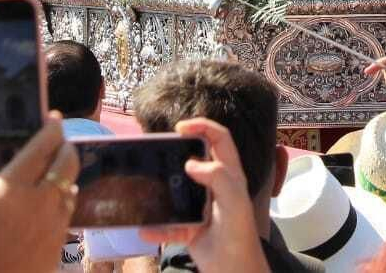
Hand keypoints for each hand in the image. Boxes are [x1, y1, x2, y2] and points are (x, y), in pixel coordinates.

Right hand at [139, 118, 270, 272]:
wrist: (235, 271)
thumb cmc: (239, 236)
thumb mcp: (234, 202)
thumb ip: (218, 177)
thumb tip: (191, 162)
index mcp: (230, 175)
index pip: (220, 139)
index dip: (203, 126)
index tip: (180, 127)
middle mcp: (215, 187)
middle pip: (196, 158)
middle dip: (178, 151)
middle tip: (158, 149)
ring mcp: (201, 207)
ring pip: (178, 189)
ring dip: (163, 187)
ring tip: (146, 182)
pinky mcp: (190, 229)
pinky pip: (169, 225)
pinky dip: (157, 228)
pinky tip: (145, 230)